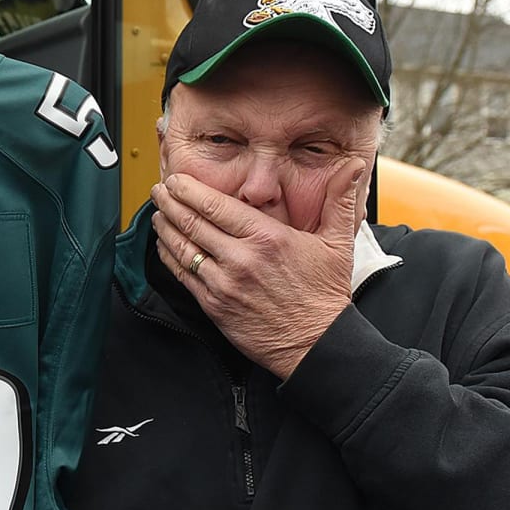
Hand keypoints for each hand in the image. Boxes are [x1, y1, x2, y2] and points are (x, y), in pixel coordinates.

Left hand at [149, 157, 368, 378]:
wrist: (317, 343)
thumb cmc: (325, 295)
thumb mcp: (337, 243)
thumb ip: (338, 200)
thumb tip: (352, 166)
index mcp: (267, 238)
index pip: (216, 206)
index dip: (189, 190)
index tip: (177, 180)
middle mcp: (241, 259)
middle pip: (192, 222)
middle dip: (170, 202)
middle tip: (159, 190)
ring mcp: (224, 283)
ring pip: (182, 248)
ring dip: (165, 227)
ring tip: (158, 213)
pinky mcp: (214, 306)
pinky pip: (183, 276)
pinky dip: (169, 257)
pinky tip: (164, 245)